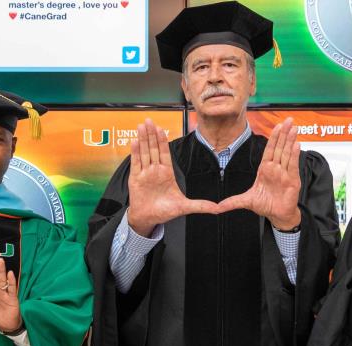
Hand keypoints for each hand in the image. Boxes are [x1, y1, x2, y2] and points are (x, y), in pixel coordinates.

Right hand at [126, 118, 219, 236]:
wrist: (148, 219)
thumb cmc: (164, 211)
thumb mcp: (184, 207)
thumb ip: (200, 205)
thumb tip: (217, 208)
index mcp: (167, 173)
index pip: (165, 153)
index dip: (163, 140)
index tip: (161, 128)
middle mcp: (155, 171)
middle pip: (153, 149)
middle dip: (152, 134)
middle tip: (149, 120)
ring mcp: (145, 174)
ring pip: (144, 153)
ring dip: (143, 139)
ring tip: (141, 126)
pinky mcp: (135, 179)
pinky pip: (136, 163)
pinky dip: (135, 153)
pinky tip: (135, 142)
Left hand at [217, 117, 301, 229]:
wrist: (277, 216)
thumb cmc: (265, 206)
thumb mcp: (246, 201)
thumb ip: (231, 202)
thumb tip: (216, 207)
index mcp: (265, 169)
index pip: (269, 150)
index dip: (273, 138)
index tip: (277, 126)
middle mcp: (276, 169)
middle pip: (280, 147)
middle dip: (284, 133)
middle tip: (288, 120)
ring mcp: (285, 174)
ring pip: (287, 153)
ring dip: (290, 140)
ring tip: (293, 128)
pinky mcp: (292, 181)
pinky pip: (293, 165)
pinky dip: (295, 155)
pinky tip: (297, 144)